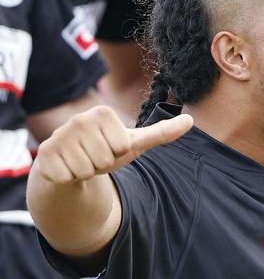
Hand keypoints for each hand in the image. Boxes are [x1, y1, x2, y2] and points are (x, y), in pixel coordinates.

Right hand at [35, 106, 192, 183]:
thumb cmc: (106, 150)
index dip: (119, 152)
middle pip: (106, 158)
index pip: (123, 145)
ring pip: (88, 169)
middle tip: (95, 157)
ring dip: (88, 171)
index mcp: (102, 112)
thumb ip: (162, 133)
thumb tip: (191, 121)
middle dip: (104, 163)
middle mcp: (78, 120)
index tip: (110, 147)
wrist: (70, 164)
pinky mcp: (44, 155)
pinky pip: (69, 177)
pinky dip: (72, 178)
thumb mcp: (134, 142)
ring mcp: (58, 136)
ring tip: (83, 161)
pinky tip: (69, 168)